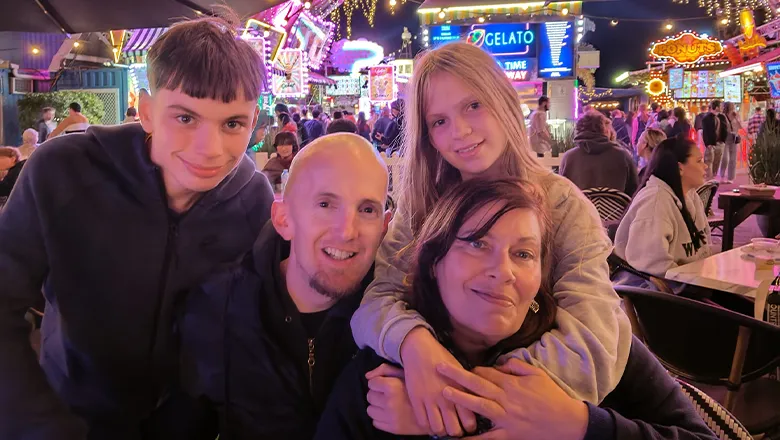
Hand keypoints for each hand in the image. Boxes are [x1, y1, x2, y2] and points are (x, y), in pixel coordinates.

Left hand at [365, 364, 426, 435]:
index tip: (384, 384)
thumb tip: (368, 376)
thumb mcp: (405, 374)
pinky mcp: (393, 429)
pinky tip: (389, 414)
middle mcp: (389, 402)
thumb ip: (385, 370)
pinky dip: (380, 418)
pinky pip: (375, 422)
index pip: (372, 383)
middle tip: (387, 395)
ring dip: (377, 407)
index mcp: (392, 387)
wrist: (435, 411)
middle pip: (370, 396)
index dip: (378, 383)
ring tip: (387, 404)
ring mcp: (390, 417)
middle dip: (377, 394)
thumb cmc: (419, 388)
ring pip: (370, 410)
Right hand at [400, 327, 476, 436]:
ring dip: (441, 429)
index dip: (469, 427)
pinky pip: (422, 422)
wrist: (419, 348)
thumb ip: (468, 388)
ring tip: (442, 425)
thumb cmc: (442, 358)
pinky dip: (427, 426)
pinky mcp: (416, 399)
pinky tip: (430, 421)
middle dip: (455, 432)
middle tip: (454, 427)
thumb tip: (477, 401)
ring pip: (438, 428)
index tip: (466, 425)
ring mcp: (429, 399)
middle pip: (454, 429)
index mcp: (460, 390)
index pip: (469, 421)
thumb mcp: (460, 371)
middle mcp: (446, 397)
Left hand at [437, 359, 588, 439]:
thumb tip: (501, 362)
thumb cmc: (553, 397)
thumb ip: (517, 366)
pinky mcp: (508, 435)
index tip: (462, 369)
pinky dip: (472, 439)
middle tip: (439, 367)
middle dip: (457, 375)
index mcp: (512, 384)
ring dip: (461, 398)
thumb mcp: (537, 375)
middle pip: (478, 384)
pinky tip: (458, 438)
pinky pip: (487, 438)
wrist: (568, 422)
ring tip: (444, 392)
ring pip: (480, 405)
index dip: (473, 370)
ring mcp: (506, 418)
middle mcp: (506, 399)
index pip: (487, 373)